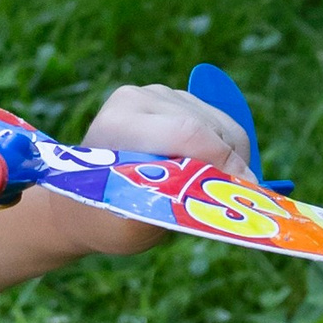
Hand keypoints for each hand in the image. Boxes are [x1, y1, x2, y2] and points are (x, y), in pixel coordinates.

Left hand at [51, 77, 254, 259]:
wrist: (80, 204)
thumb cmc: (103, 220)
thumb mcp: (130, 228)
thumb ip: (174, 206)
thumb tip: (226, 190)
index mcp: (120, 123)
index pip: (187, 132)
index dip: (222, 163)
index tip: (242, 193)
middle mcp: (139, 99)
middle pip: (210, 128)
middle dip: (229, 166)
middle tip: (227, 201)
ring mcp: (158, 94)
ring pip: (222, 125)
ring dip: (230, 161)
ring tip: (210, 191)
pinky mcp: (175, 99)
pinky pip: (221, 123)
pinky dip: (226, 152)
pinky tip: (206, 174)